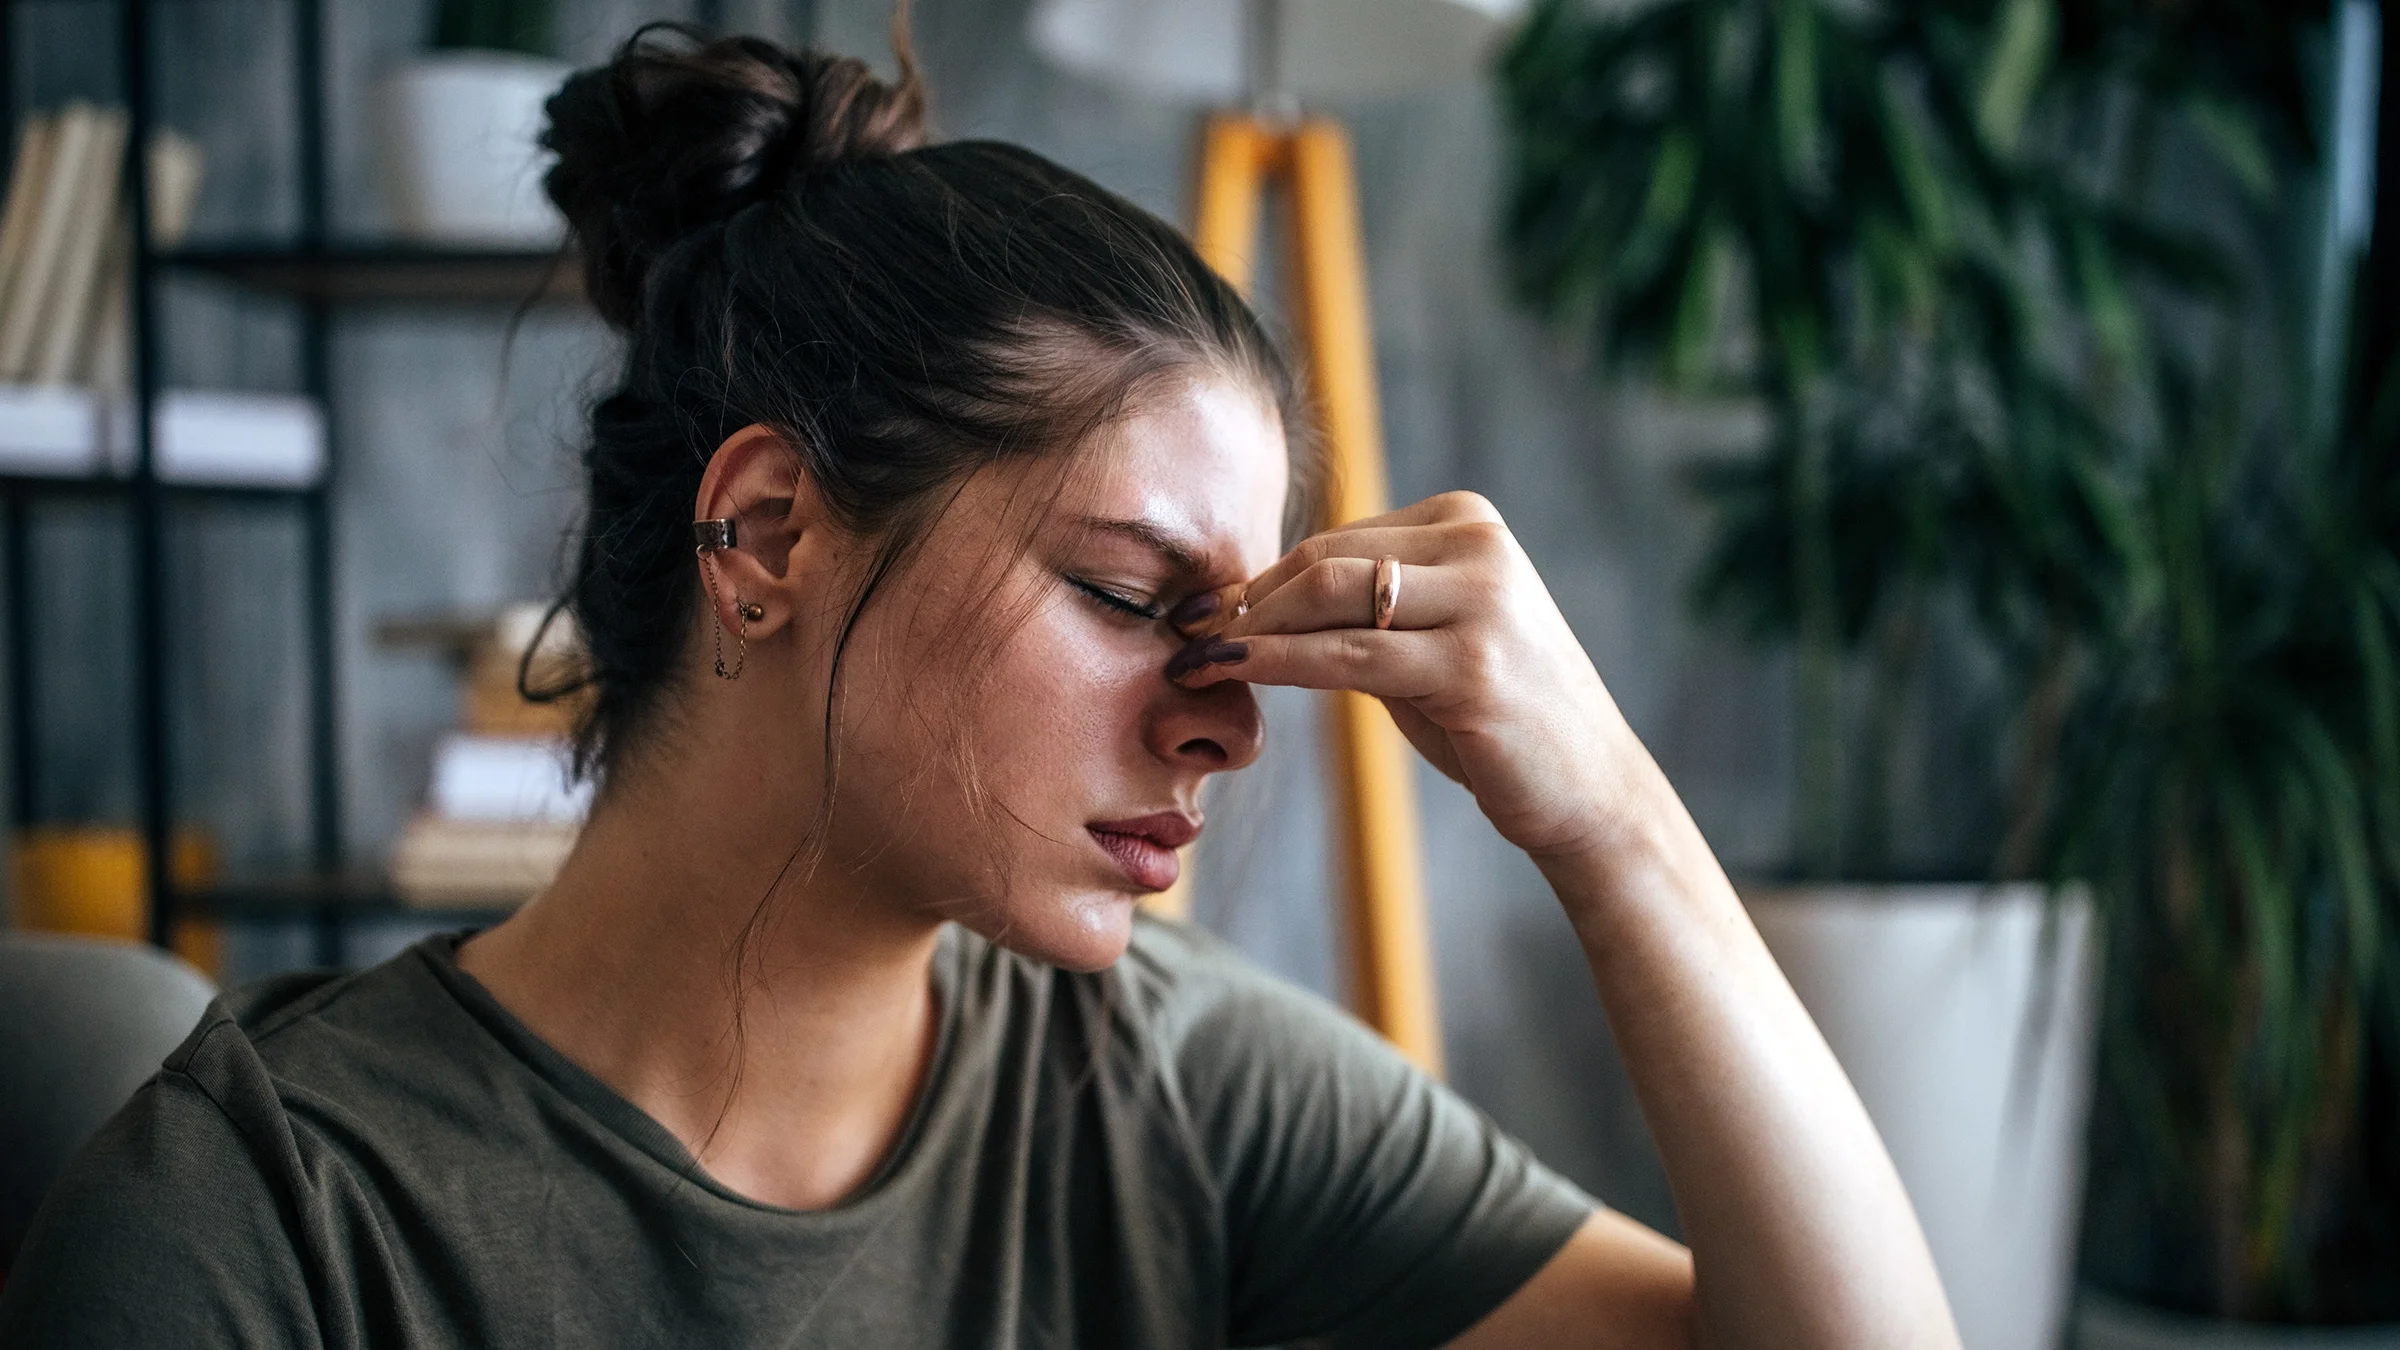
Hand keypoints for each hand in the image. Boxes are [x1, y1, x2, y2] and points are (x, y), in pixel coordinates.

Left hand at [1171, 491, 1651, 862]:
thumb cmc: (1498, 717)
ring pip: (1330, 599)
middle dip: (1246, 600)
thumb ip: (1363, 609)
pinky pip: (1347, 657)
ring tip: (1195, 656)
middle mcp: (1479, 546)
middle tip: (1186, 633)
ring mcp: (1481, 603)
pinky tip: (1232, 670)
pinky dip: (1278, 661)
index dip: (1262, 578)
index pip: (1336, 540)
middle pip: (1326, 560)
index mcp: (1468, 521)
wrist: (1589, 788)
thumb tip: (1256, 601)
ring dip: (1250, 629)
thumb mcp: (1432, 640)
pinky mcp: (1470, 667)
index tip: (1205, 611)